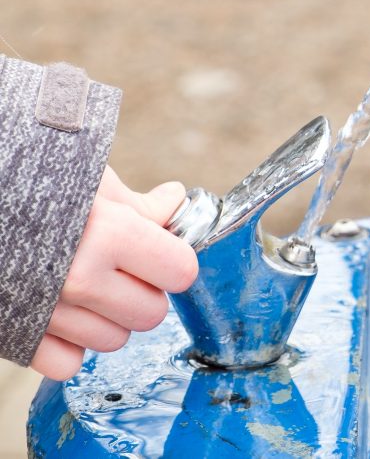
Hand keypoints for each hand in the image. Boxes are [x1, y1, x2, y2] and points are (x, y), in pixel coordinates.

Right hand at [30, 167, 197, 379]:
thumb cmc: (24, 183)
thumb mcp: (86, 179)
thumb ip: (135, 204)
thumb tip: (174, 205)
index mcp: (109, 233)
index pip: (181, 271)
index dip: (172, 260)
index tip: (159, 252)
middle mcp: (80, 278)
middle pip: (151, 312)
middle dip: (141, 291)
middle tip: (117, 268)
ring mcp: (47, 311)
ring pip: (113, 340)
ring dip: (105, 318)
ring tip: (79, 284)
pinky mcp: (14, 335)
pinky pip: (68, 363)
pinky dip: (67, 344)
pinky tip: (55, 312)